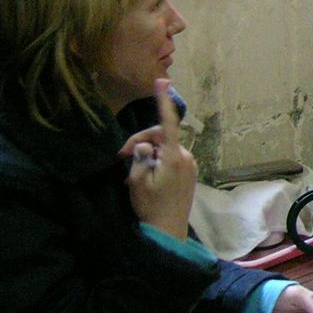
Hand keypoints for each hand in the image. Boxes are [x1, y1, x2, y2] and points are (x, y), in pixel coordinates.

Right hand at [118, 80, 196, 240]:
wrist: (167, 232)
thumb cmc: (150, 207)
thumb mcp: (137, 180)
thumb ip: (140, 156)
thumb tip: (144, 146)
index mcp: (174, 156)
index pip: (168, 123)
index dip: (163, 101)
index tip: (162, 81)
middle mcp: (186, 157)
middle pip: (161, 135)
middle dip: (141, 141)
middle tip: (122, 157)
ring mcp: (190, 165)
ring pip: (164, 147)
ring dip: (148, 153)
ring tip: (132, 174)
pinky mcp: (189, 173)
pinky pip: (170, 158)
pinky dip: (156, 161)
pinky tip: (145, 177)